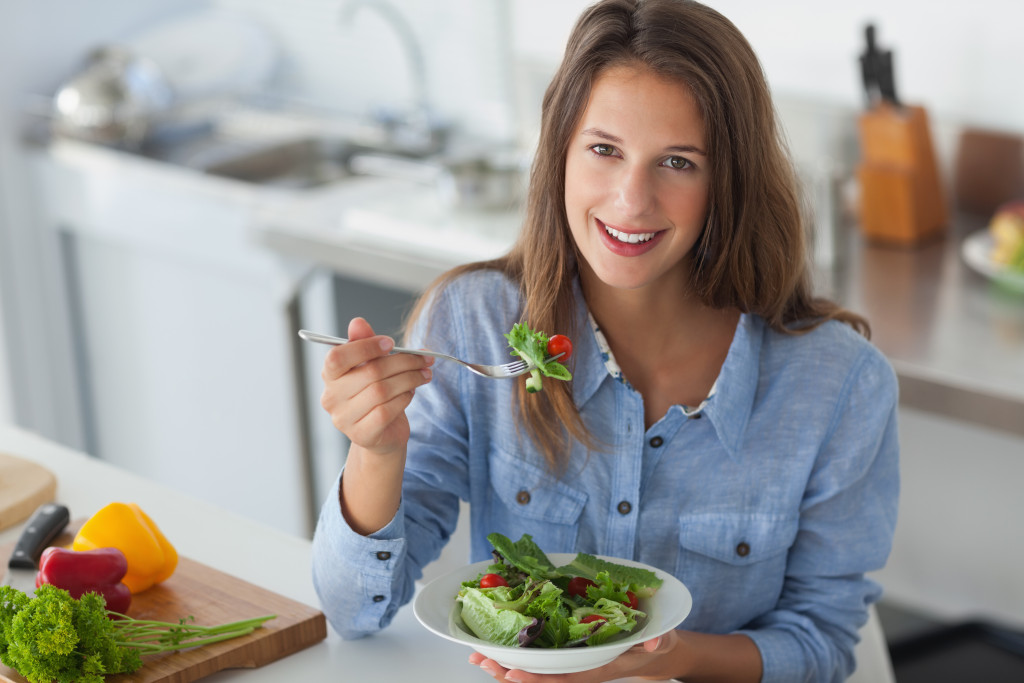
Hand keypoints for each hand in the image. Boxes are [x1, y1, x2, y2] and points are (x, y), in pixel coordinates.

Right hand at [318, 317, 432, 456]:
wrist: (383, 433)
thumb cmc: (375, 394)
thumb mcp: (370, 365)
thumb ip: (364, 343)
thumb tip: (357, 322)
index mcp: (329, 375)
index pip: (338, 356)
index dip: (366, 347)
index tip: (391, 343)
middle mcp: (331, 398)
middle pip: (370, 372)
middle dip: (403, 362)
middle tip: (425, 359)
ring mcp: (344, 419)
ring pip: (382, 391)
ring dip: (410, 379)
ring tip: (424, 374)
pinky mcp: (362, 435)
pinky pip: (387, 411)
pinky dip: (404, 399)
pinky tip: (411, 393)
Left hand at [469, 633, 680, 682]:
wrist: (652, 653)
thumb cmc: (654, 645)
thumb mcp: (661, 640)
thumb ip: (656, 641)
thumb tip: (652, 642)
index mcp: (597, 670)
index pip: (563, 679)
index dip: (538, 679)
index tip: (512, 673)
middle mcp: (579, 671)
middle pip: (540, 678)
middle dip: (509, 672)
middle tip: (481, 661)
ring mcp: (571, 665)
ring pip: (534, 671)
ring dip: (505, 665)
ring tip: (477, 657)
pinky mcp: (566, 656)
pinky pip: (538, 660)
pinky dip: (515, 654)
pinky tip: (493, 649)